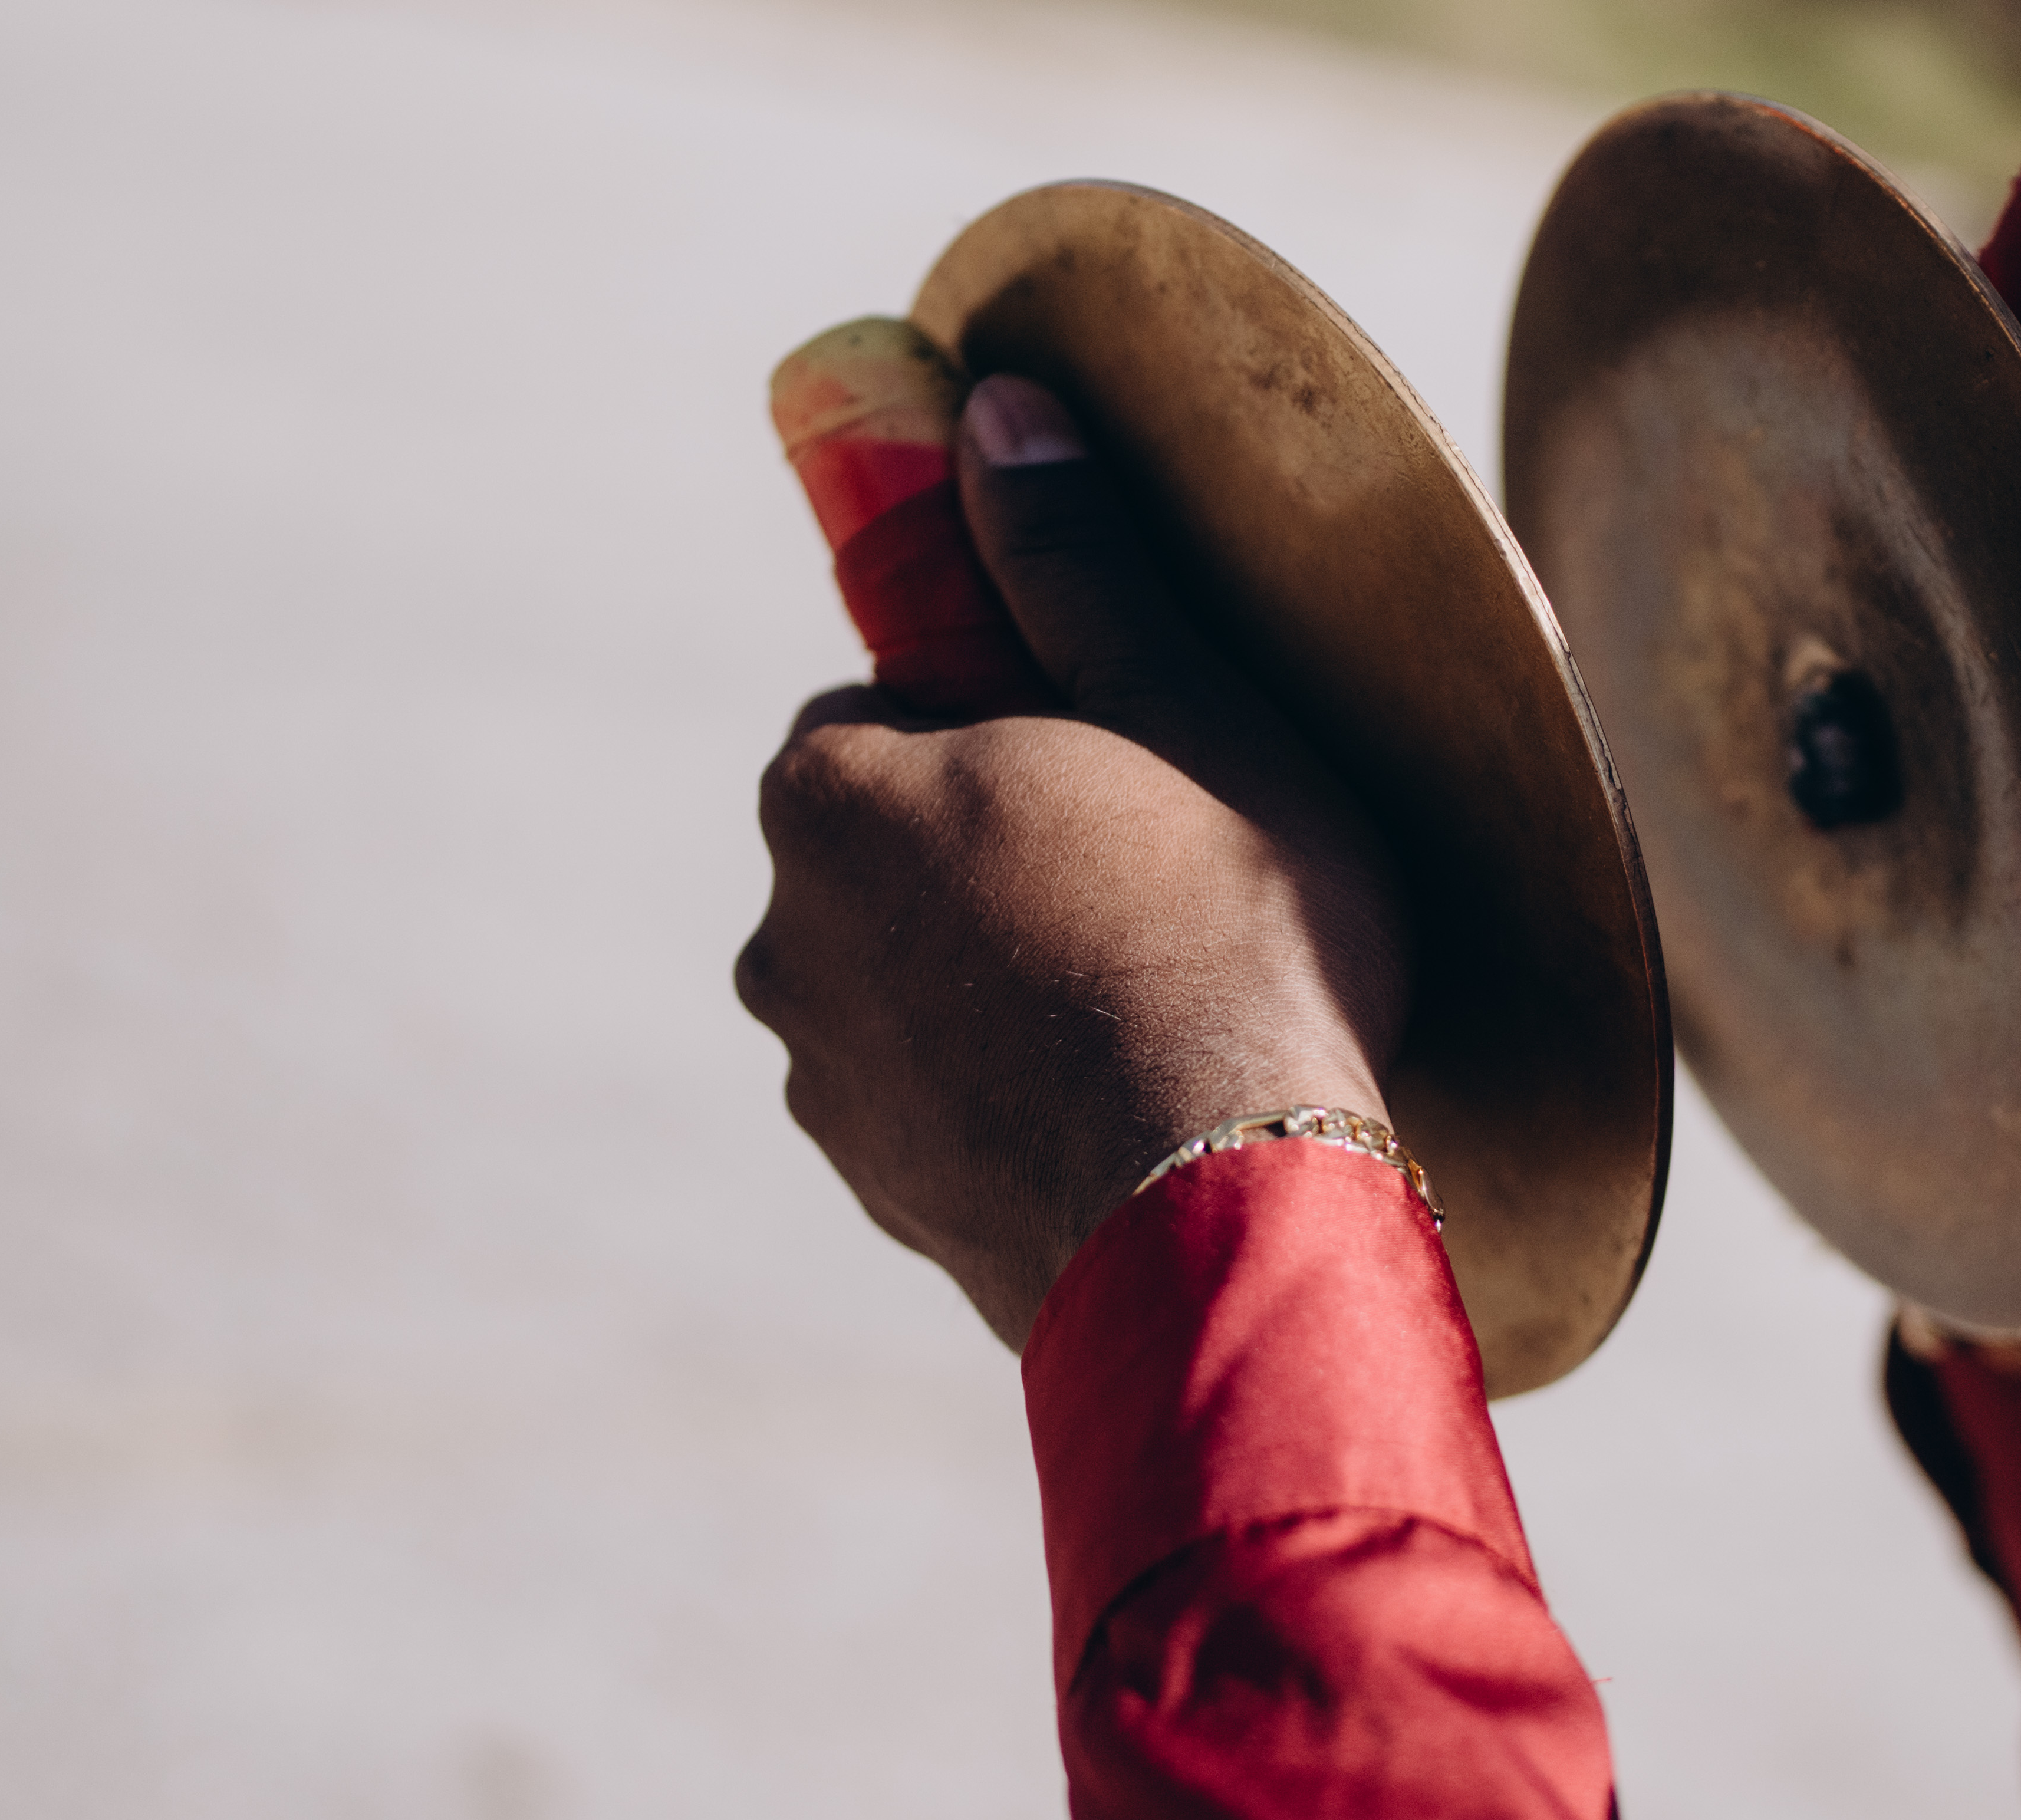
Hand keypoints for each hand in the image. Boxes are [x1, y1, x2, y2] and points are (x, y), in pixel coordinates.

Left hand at [737, 376, 1408, 1345]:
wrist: (1232, 1209)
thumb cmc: (1231, 935)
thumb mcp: (1187, 706)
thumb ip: (1075, 561)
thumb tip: (999, 409)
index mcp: (830, 793)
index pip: (883, 714)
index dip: (1007, 727)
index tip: (1115, 765)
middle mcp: (789, 942)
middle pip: (895, 855)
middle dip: (1000, 856)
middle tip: (1162, 884)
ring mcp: (833, 1090)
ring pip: (918, 989)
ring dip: (1006, 983)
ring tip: (1161, 1007)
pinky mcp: (893, 1202)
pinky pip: (949, 1110)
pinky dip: (1018, 1097)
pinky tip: (1135, 1107)